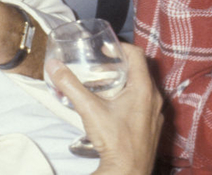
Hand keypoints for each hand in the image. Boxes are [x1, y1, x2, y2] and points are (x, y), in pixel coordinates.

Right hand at [46, 43, 163, 174]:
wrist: (128, 170)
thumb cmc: (114, 140)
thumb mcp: (89, 109)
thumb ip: (71, 86)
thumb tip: (54, 66)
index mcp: (143, 87)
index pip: (137, 54)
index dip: (120, 48)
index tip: (106, 49)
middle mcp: (155, 96)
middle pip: (139, 71)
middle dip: (119, 67)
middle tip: (100, 70)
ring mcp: (156, 111)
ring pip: (142, 88)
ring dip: (124, 84)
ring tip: (104, 88)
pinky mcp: (154, 124)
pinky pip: (144, 104)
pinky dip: (130, 99)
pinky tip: (114, 109)